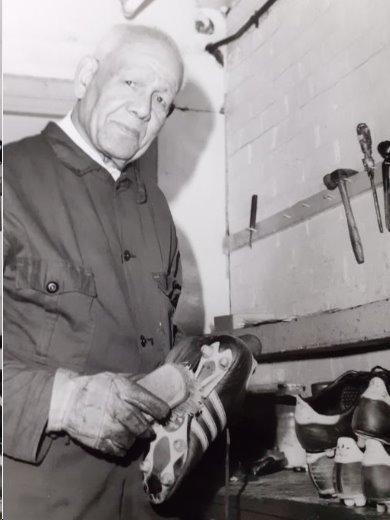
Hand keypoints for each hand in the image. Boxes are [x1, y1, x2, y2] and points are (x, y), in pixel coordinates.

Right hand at [47, 369, 169, 456]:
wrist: (67, 400)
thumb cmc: (93, 387)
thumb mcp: (114, 377)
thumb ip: (133, 381)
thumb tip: (152, 379)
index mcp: (124, 391)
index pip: (151, 404)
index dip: (161, 411)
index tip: (164, 414)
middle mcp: (119, 409)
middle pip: (143, 426)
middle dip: (149, 430)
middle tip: (149, 430)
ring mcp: (110, 427)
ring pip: (132, 440)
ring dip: (135, 439)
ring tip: (133, 435)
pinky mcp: (100, 441)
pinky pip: (119, 450)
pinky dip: (123, 448)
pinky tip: (121, 441)